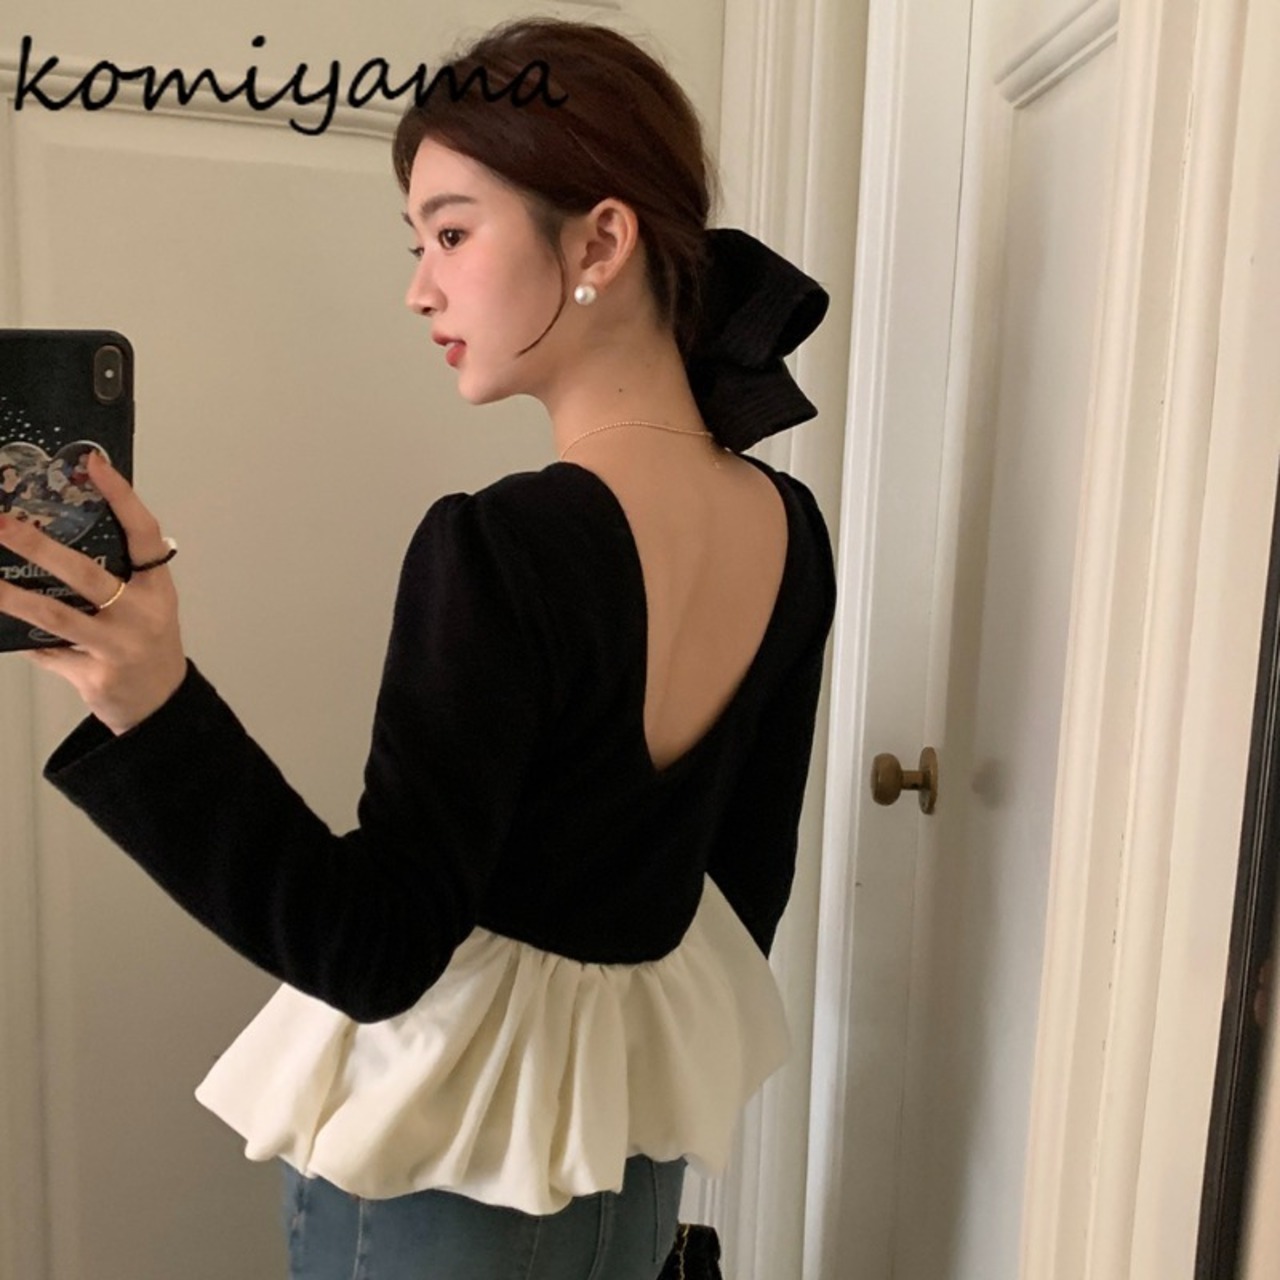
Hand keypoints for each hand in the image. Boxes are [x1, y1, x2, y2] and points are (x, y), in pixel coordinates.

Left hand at [0, 450, 187, 734]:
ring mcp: (118, 646)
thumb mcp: (146, 605)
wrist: (160, 705)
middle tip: (1, 522)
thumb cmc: (147, 645)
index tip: (94, 465)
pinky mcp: (95, 675)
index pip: (143, 534)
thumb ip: (117, 575)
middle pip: (85, 573)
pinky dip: (26, 639)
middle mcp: (141, 614)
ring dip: (13, 598)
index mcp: (157, 588)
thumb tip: (59, 535)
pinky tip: (7, 630)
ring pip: (56, 616)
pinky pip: (48, 652)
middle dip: (37, 546)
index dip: (121, 498)